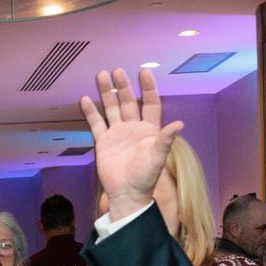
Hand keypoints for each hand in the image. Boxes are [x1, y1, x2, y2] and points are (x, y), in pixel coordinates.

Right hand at [79, 68, 183, 219]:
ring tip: (101, 76)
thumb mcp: (158, 157)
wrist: (126, 194)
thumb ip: (166, 140)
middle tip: (117, 71)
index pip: (150, 103)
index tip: (143, 72)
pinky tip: (85, 99)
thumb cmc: (145, 178)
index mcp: (149, 130)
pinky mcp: (103, 142)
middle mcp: (133, 128)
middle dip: (123, 86)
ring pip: (111, 108)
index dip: (148, 88)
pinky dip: (91, 111)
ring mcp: (117, 134)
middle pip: (128, 101)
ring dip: (107, 93)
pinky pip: (96, 123)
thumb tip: (179, 124)